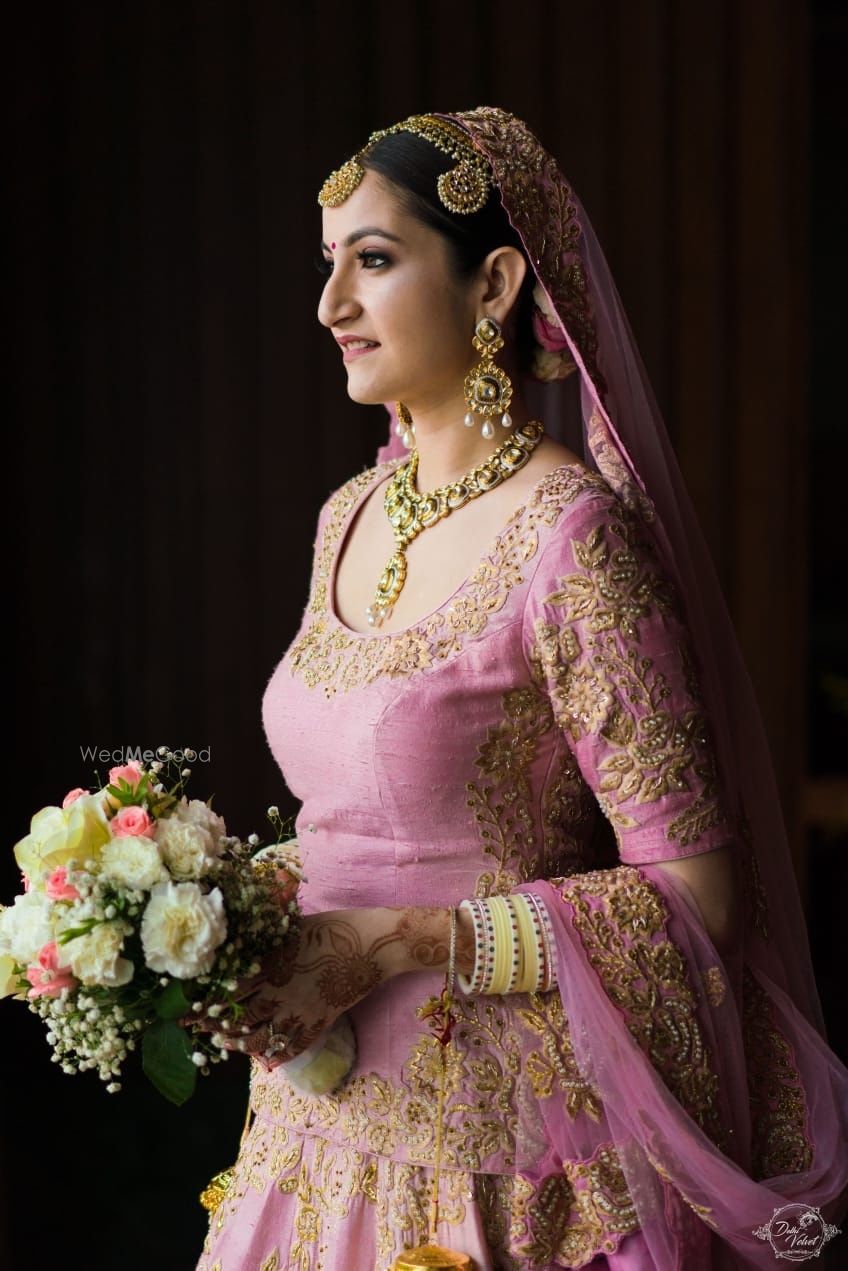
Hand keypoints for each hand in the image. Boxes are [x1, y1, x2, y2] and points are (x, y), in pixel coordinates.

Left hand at [198, 908, 399, 1066]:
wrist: (370, 945)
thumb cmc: (331, 927)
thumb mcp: (291, 928)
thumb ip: (265, 940)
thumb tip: (238, 943)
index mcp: (271, 964)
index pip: (229, 988)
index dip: (206, 1001)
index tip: (186, 1008)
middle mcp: (280, 991)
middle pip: (239, 1016)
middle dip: (214, 1025)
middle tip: (196, 1030)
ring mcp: (299, 1011)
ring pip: (260, 1036)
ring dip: (239, 1043)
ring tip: (223, 1043)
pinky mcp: (318, 1022)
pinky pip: (291, 1046)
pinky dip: (274, 1054)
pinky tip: (262, 1057)